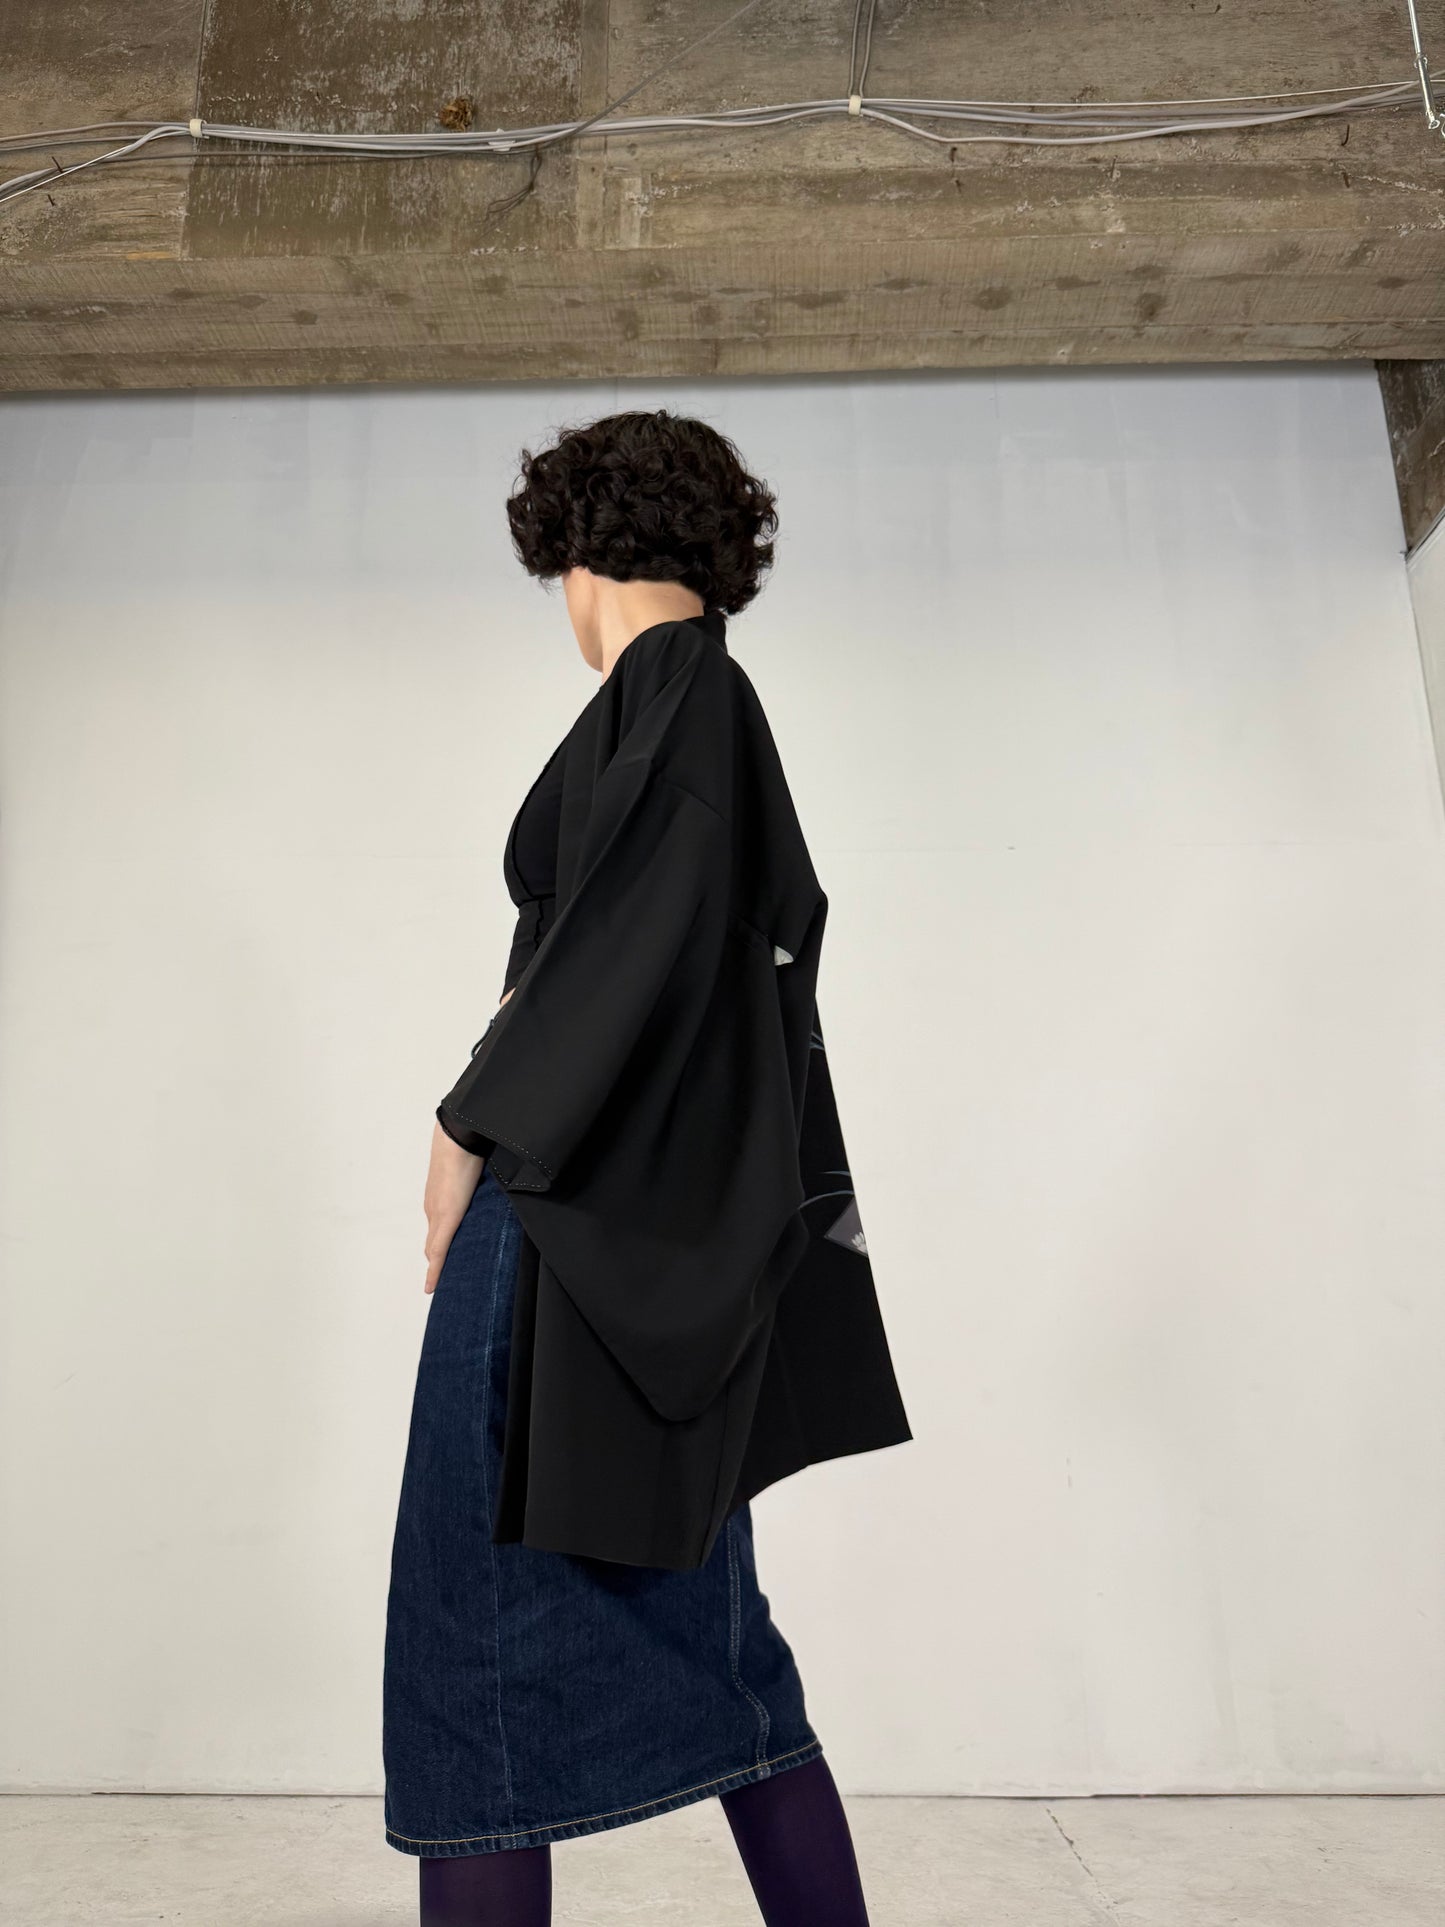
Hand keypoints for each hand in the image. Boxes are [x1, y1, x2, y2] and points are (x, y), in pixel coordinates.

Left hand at [423, 1120, 484, 1293]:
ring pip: (434, 1248)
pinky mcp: (444, 1219)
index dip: (437, 1248)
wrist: (459, 1136)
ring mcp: (436, 1214)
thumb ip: (478, 1182)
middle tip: (442, 1279)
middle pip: (432, 1243)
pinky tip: (432, 1284)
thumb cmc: (468, 1146)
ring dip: (437, 1264)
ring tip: (441, 1282)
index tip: (438, 1262)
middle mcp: (434, 1208)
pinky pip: (438, 1251)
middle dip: (437, 1260)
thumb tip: (491, 1179)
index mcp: (439, 1197)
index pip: (436, 1229)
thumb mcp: (474, 1169)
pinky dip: (435, 1269)